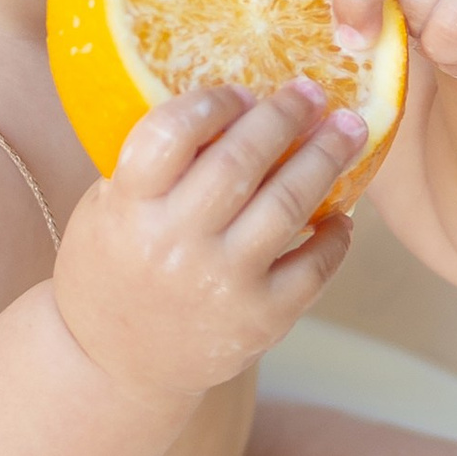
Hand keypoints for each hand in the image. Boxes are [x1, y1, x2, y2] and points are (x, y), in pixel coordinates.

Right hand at [54, 80, 361, 401]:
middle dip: (285, 117)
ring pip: (289, 205)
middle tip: (312, 93)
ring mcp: (222, 283)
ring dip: (326, 159)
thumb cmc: (112, 268)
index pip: (170, 133)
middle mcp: (174, 244)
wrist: (112, 364)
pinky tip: (342, 215)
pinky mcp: (260, 319)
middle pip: (242, 161)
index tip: (243, 91)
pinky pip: (314, 266)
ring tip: (348, 132)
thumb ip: (154, 164)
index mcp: (127, 207)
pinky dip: (337, 236)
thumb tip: (230, 104)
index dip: (214, 102)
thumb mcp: (108, 209)